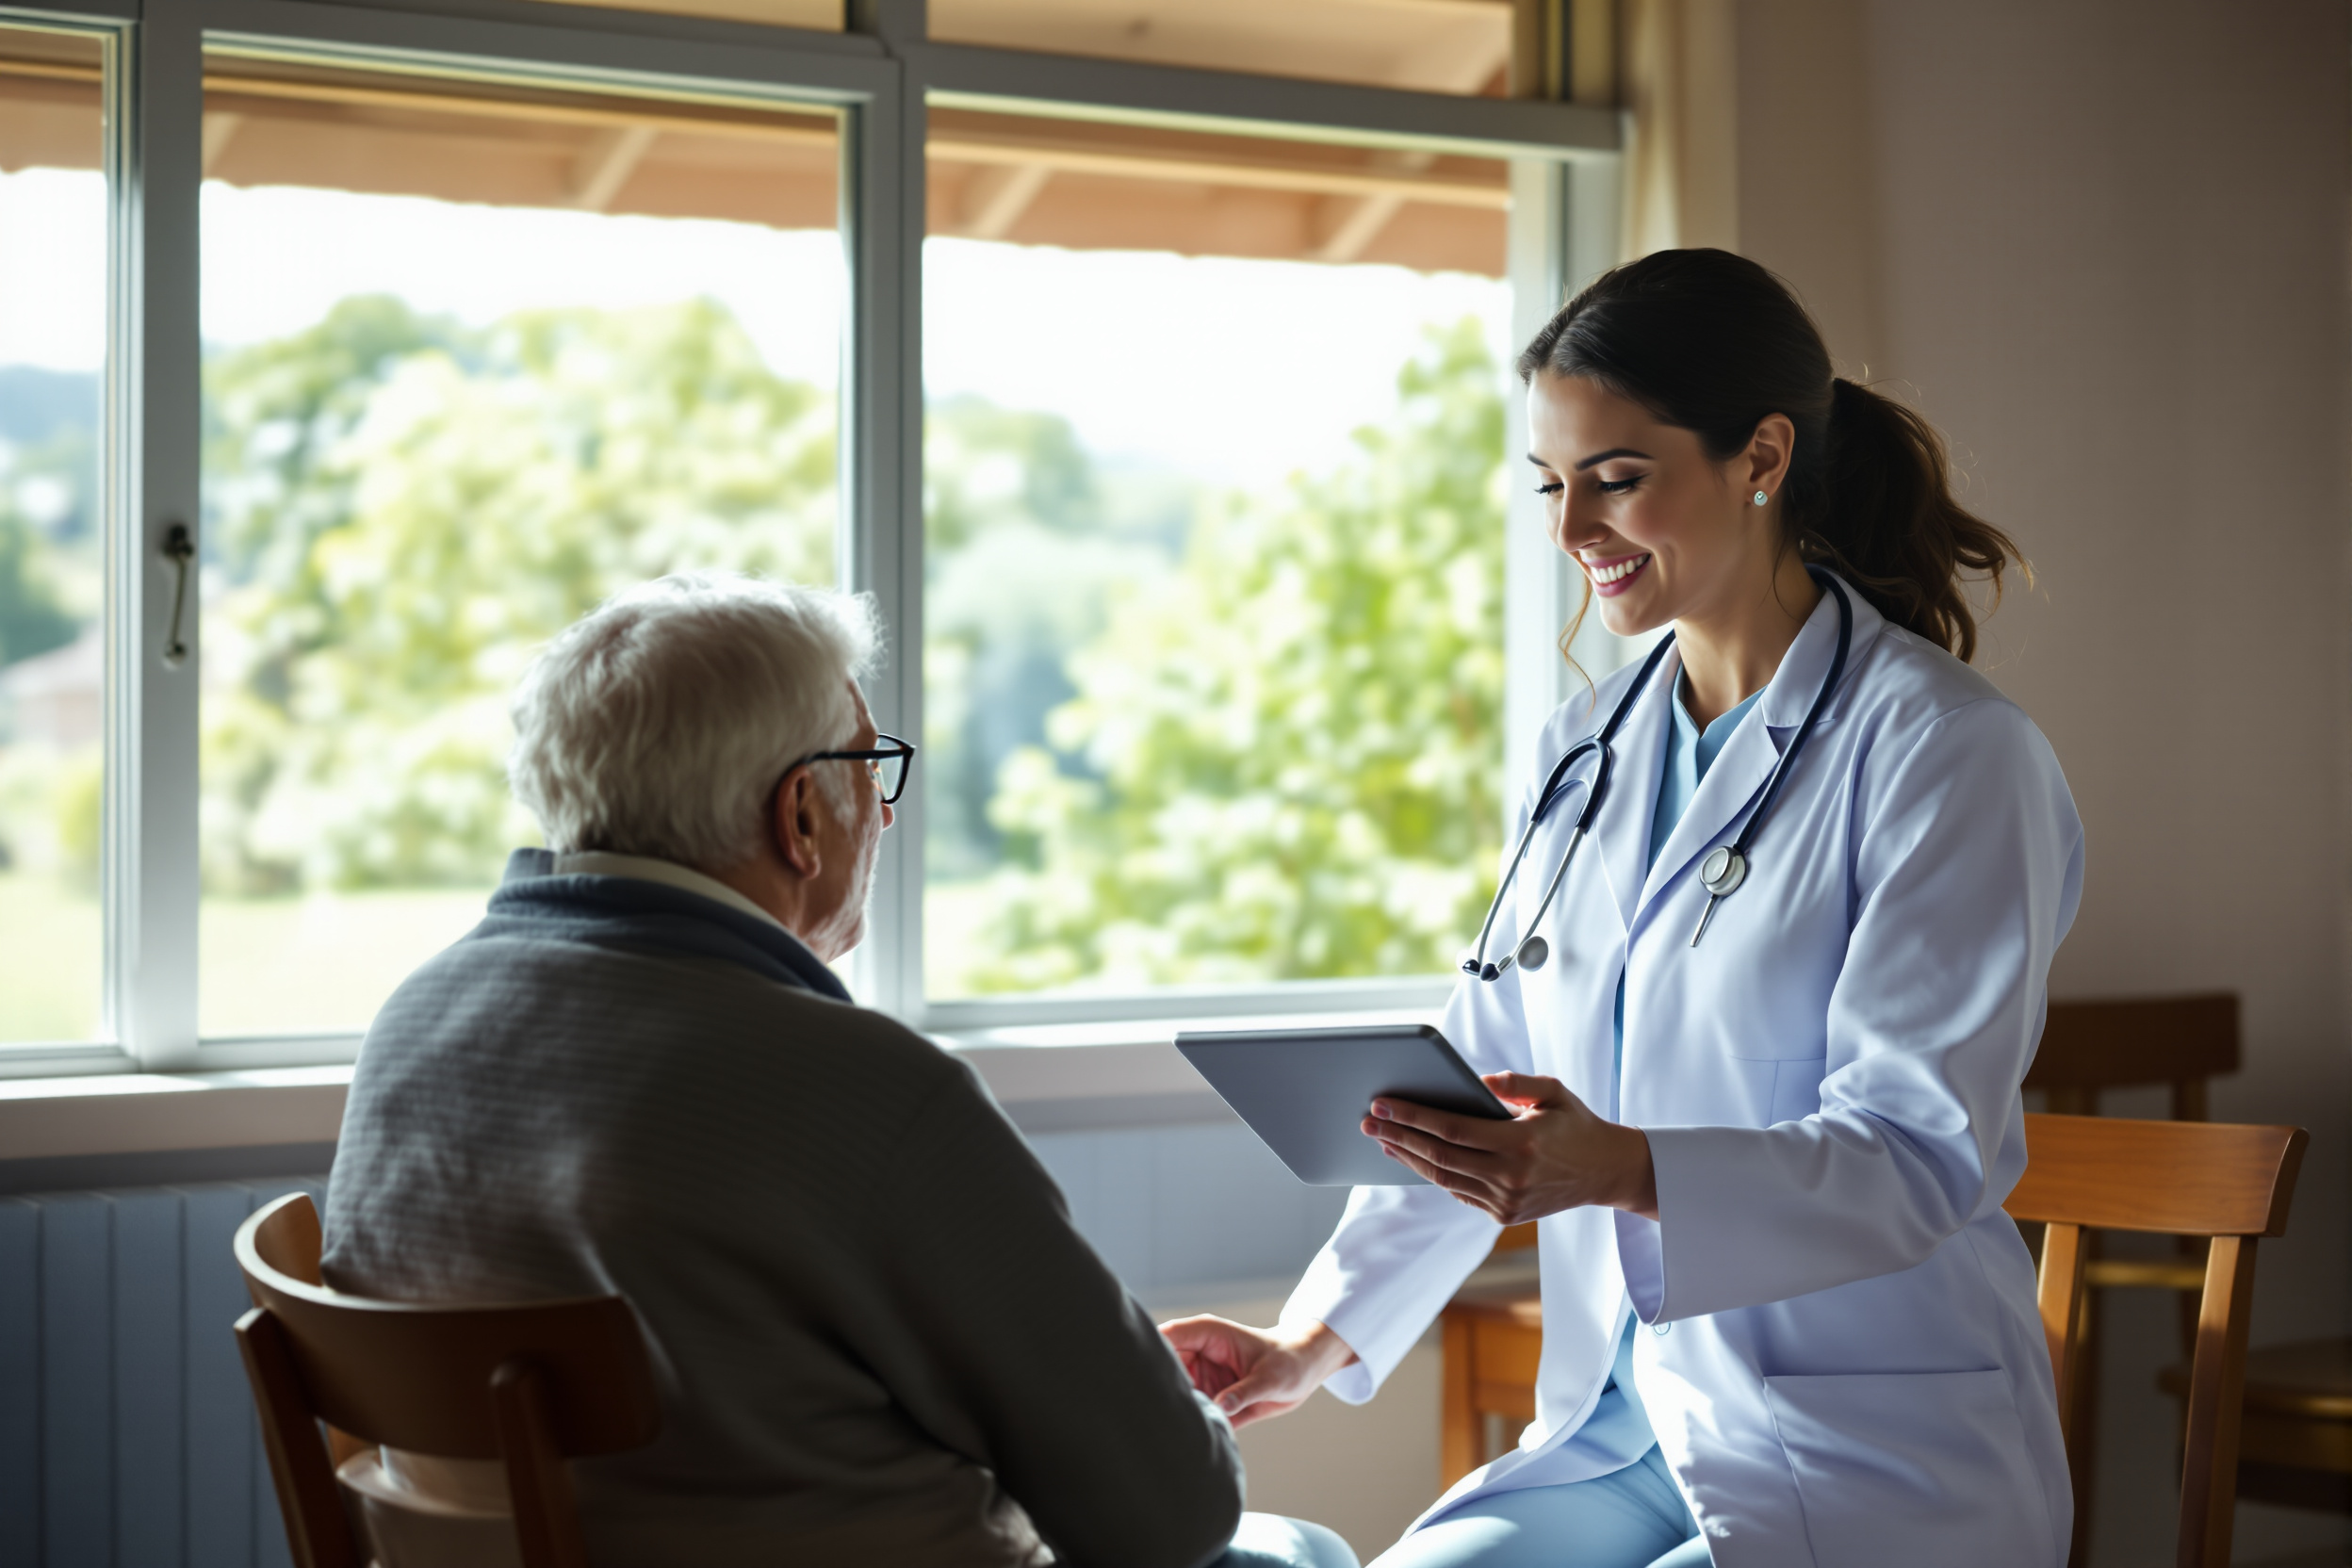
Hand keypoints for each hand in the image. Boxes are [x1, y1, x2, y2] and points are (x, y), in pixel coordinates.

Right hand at [1156, 1315, 1356, 1428]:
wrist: (1304, 1370)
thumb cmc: (1289, 1362)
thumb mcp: (1271, 1378)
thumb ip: (1243, 1394)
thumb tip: (1218, 1408)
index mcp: (1208, 1335)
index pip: (1168, 1337)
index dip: (1150, 1352)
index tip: (1141, 1377)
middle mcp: (1199, 1356)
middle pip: (1163, 1369)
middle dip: (1158, 1389)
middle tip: (1153, 1414)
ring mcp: (1202, 1378)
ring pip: (1175, 1394)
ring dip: (1174, 1411)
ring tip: (1170, 1430)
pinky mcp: (1211, 1399)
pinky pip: (1194, 1414)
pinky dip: (1192, 1425)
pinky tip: (1189, 1440)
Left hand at [1364, 1072, 1658, 1223]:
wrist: (1605, 1171)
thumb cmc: (1576, 1124)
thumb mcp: (1553, 1092)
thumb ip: (1515, 1082)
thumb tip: (1476, 1079)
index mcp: (1521, 1143)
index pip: (1452, 1129)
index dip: (1413, 1116)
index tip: (1383, 1103)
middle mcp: (1511, 1177)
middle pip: (1439, 1155)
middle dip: (1398, 1135)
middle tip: (1367, 1119)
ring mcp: (1506, 1201)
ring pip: (1443, 1177)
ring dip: (1407, 1157)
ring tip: (1382, 1137)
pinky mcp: (1504, 1215)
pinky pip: (1458, 1192)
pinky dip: (1432, 1173)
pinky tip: (1411, 1156)